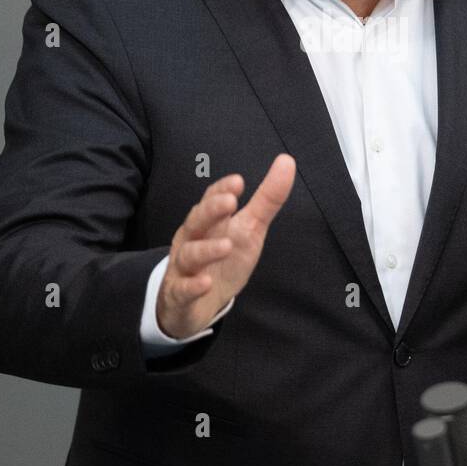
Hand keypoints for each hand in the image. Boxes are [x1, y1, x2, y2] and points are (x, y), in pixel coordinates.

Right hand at [156, 154, 296, 338]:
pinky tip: (205, 283)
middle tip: (230, 202)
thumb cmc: (224, 260)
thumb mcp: (249, 229)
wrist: (195, 304)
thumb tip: (287, 161)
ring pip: (189, 255)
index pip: (210, 200)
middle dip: (211, 211)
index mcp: (208, 222)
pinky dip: (192, 286)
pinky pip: (182, 290)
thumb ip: (267, 199)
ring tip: (226, 245)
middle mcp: (192, 240)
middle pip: (196, 221)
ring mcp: (183, 268)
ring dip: (206, 249)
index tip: (238, 182)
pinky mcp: (180, 296)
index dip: (221, 190)